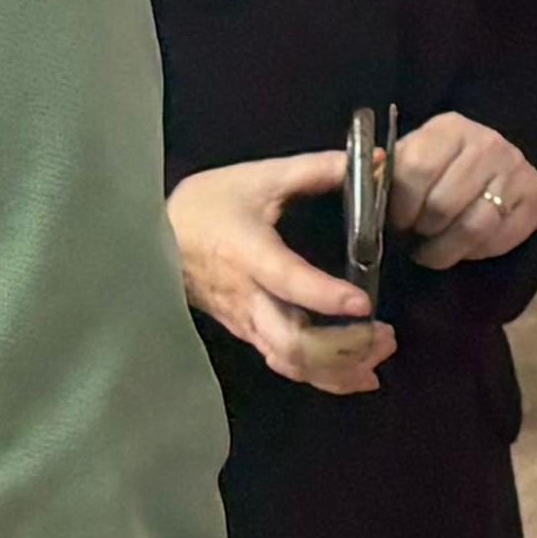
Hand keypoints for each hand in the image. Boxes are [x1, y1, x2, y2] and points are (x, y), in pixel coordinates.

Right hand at [164, 154, 393, 391]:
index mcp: (249, 253)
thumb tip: (374, 162)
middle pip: (292, 342)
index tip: (363, 303)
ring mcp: (246, 322)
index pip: (288, 281)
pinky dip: (324, 375)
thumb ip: (317, 170)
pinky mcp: (246, 334)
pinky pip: (285, 364)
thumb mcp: (260, 177)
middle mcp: (248, 297)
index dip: (325, 295)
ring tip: (380, 353)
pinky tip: (357, 374)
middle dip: (344, 347)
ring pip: (291, 362)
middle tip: (385, 333)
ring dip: (339, 367)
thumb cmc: (209, 204)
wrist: (151, 239)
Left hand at [390, 109, 536, 264]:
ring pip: (473, 227)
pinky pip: (499, 237)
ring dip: (445, 249)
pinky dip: (475, 252)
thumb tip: (368, 182)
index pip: (416, 170)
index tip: (396, 222)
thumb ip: (387, 172)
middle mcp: (487, 142)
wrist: (492, 166)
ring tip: (433, 251)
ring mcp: (516, 167)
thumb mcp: (410, 160)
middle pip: (444, 204)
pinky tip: (464, 246)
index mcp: (449, 128)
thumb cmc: (439, 169)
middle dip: (422, 231)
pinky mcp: (536, 194)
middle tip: (415, 237)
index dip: (400, 206)